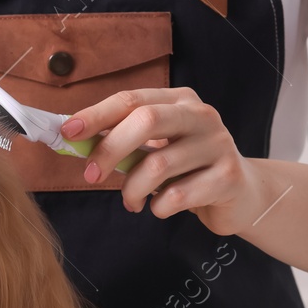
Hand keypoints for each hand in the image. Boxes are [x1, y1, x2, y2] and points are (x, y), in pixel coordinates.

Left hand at [63, 88, 269, 234]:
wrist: (240, 194)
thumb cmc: (188, 169)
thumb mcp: (157, 148)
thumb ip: (123, 141)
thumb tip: (74, 140)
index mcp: (179, 100)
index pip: (131, 99)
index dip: (96, 115)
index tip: (67, 133)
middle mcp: (200, 115)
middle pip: (145, 120)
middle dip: (110, 149)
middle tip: (91, 176)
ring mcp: (218, 144)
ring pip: (158, 164)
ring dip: (132, 189)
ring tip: (131, 202)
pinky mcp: (228, 177)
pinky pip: (177, 196)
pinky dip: (158, 207)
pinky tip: (161, 207)